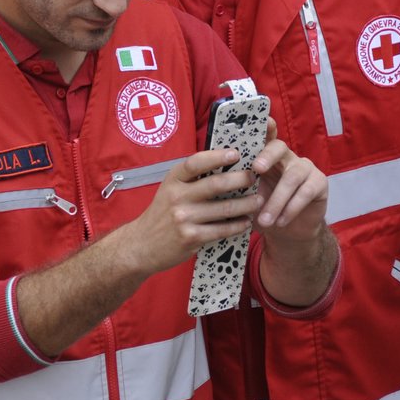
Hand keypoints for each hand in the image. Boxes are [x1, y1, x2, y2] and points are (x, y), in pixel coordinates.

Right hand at [112, 149, 264, 277]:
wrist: (141, 245)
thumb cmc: (161, 214)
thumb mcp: (169, 190)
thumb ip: (191, 179)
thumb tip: (224, 164)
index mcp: (172, 180)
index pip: (195, 162)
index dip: (217, 156)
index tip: (236, 153)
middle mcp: (177, 196)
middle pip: (216, 184)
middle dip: (240, 179)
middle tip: (254, 177)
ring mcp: (184, 218)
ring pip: (224, 208)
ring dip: (246, 204)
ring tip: (258, 200)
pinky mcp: (191, 237)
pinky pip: (222, 230)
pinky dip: (238, 225)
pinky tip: (246, 222)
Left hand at [249, 121, 328, 243]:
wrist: (289, 232)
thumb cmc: (263, 209)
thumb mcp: (248, 197)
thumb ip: (238, 185)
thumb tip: (216, 181)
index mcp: (267, 156)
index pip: (266, 135)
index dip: (264, 126)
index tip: (260, 121)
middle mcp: (287, 157)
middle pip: (279, 147)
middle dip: (267, 156)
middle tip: (256, 169)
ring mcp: (305, 168)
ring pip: (292, 177)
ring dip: (276, 200)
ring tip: (265, 220)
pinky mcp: (319, 182)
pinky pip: (306, 192)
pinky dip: (291, 208)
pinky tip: (281, 221)